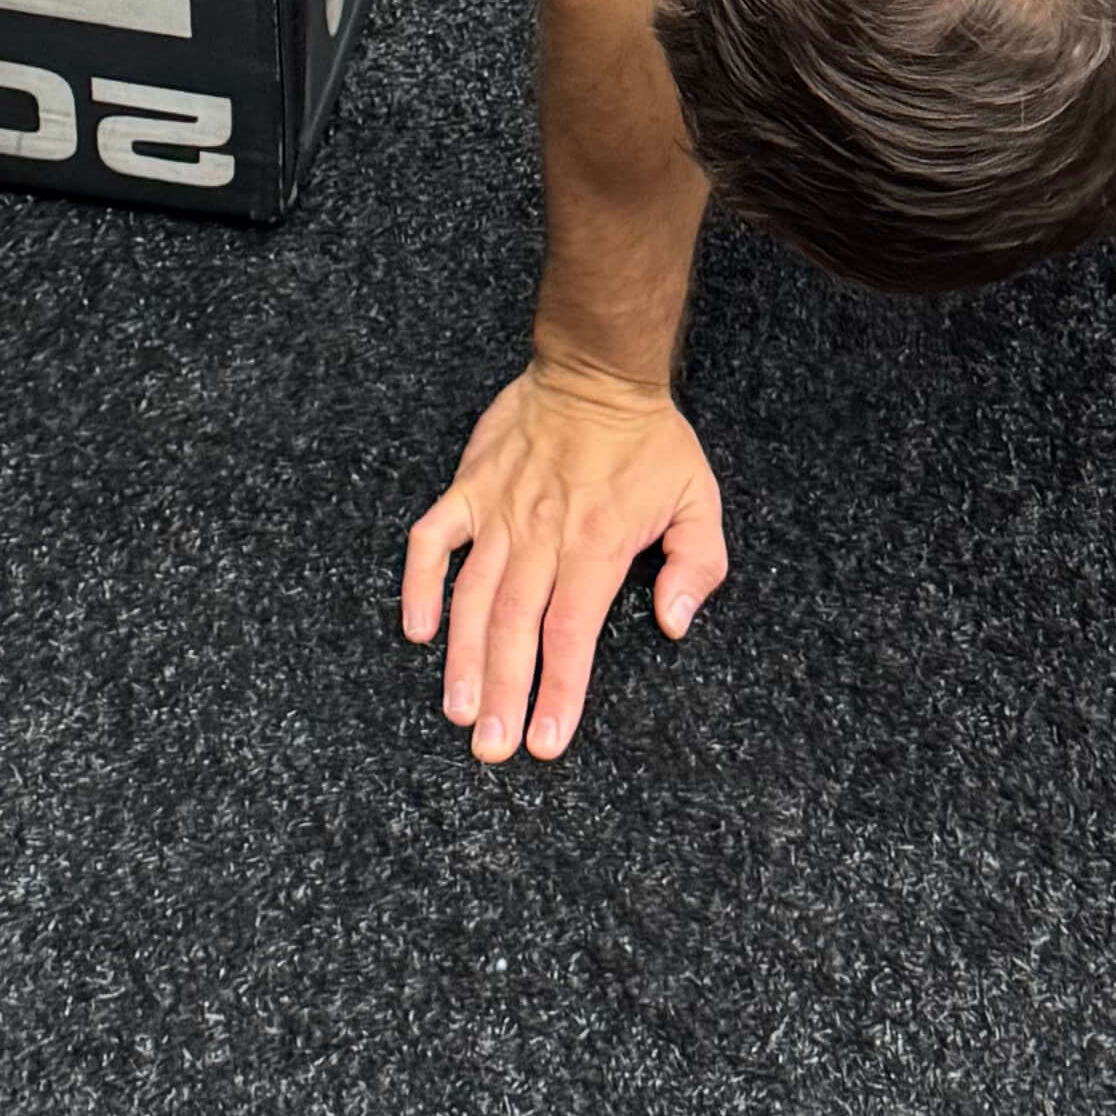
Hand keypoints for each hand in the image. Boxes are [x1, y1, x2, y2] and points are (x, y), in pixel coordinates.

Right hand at [401, 361, 726, 764]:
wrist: (595, 368)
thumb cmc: (648, 440)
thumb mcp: (698, 498)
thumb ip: (695, 565)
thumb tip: (673, 622)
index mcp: (598, 541)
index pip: (572, 630)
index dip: (558, 690)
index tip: (545, 741)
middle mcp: (543, 532)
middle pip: (515, 625)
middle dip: (502, 691)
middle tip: (490, 747)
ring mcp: (499, 509)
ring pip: (473, 594)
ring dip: (462, 655)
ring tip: (457, 708)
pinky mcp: (469, 487)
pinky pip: (433, 539)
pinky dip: (420, 583)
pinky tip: (417, 629)